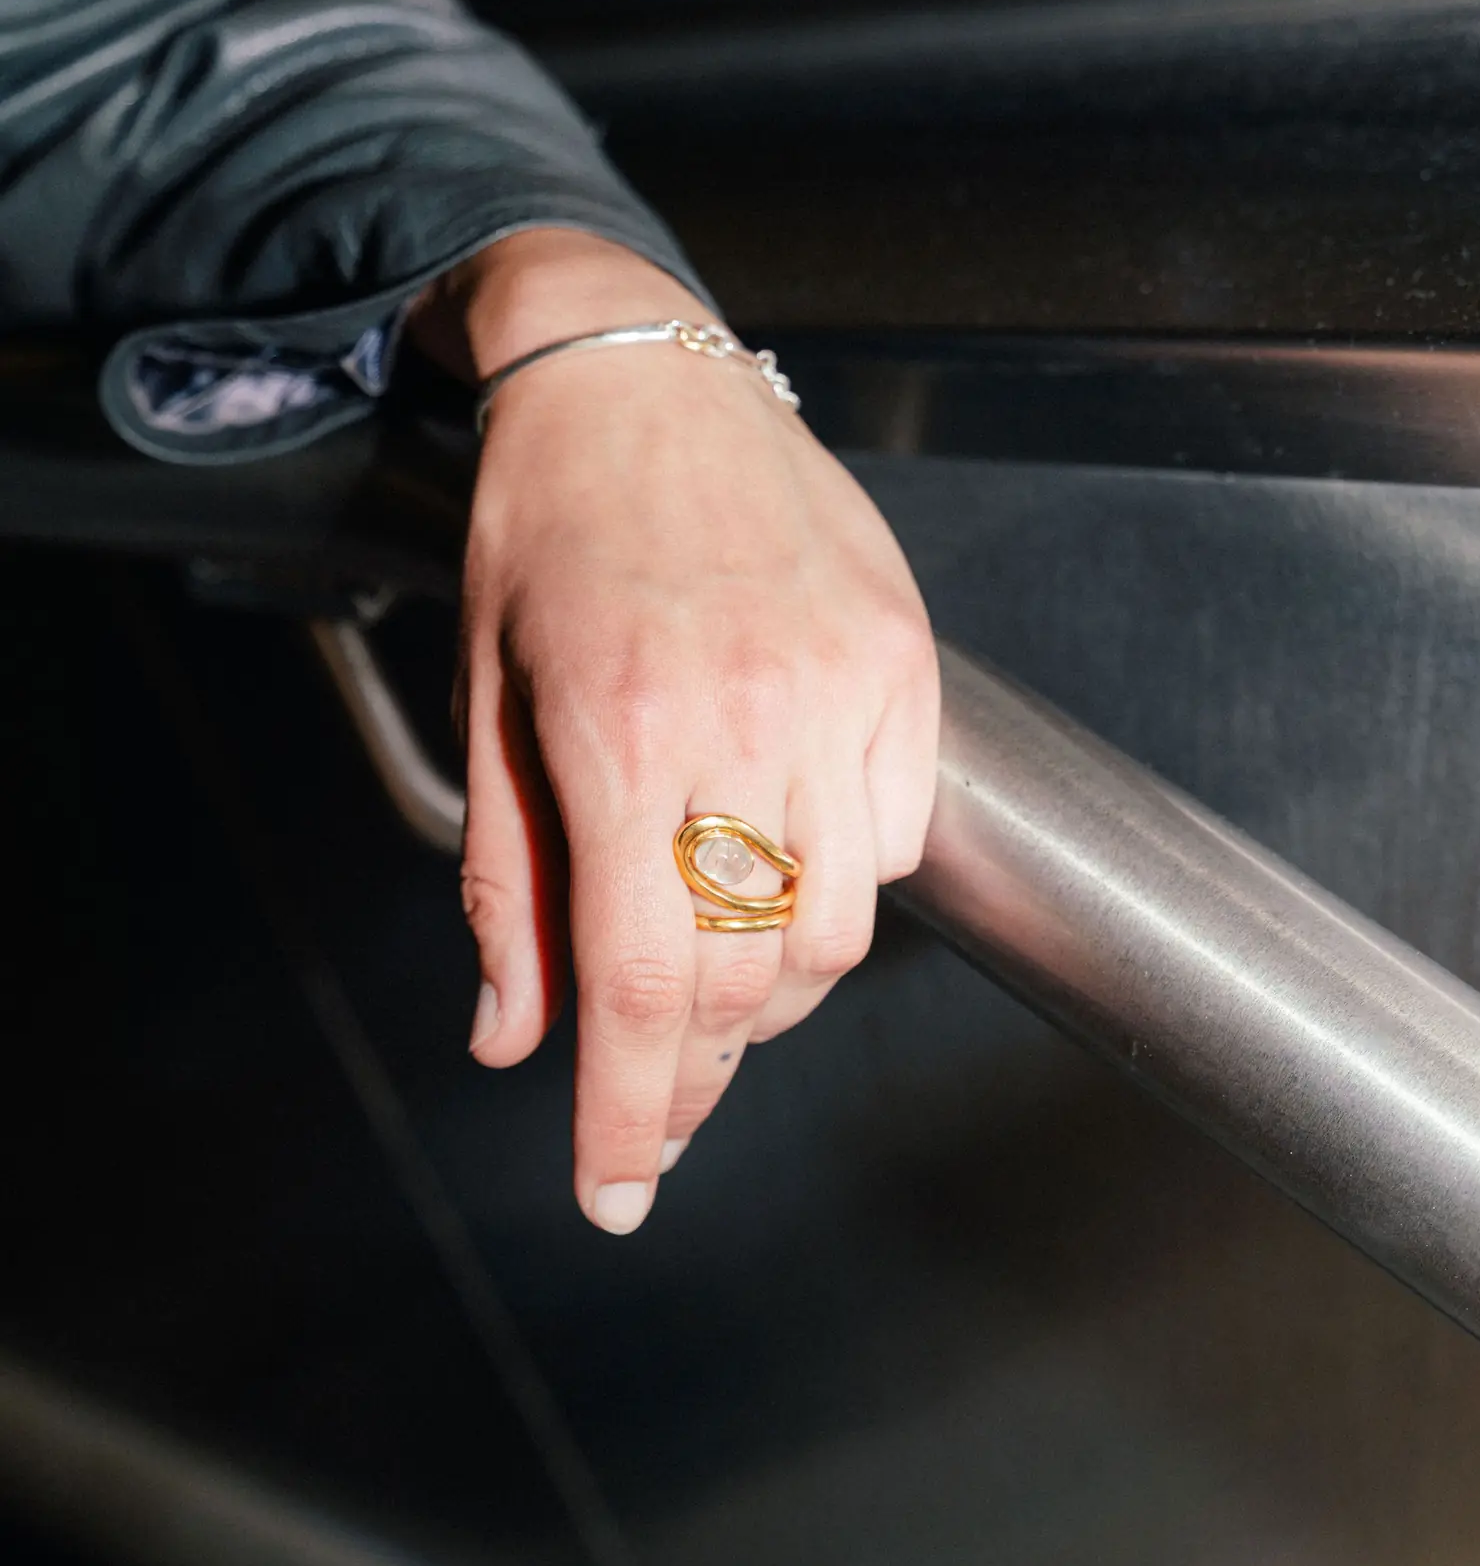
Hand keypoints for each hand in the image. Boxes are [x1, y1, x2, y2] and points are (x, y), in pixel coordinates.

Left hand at [411, 230, 938, 1232]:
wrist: (636, 374)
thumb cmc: (544, 531)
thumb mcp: (490, 704)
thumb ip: (507, 883)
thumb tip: (513, 1037)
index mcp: (620, 732)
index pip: (643, 983)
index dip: (630, 1112)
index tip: (616, 1191)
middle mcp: (747, 717)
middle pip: (752, 978)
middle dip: (701, 1075)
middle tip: (661, 1110)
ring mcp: (843, 689)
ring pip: (839, 928)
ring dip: (776, 997)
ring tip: (721, 999)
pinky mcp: (903, 663)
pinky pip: (894, 839)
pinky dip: (838, 890)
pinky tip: (782, 869)